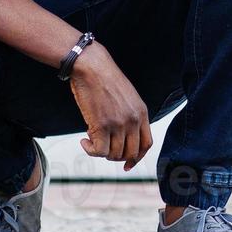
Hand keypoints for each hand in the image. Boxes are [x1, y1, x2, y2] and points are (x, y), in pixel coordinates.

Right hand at [67, 41, 152, 170]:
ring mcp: (118, 124)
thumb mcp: (127, 97)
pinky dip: (90, 150)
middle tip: (103, 149)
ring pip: (114, 154)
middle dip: (117, 157)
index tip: (127, 165)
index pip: (147, 144)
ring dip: (101, 152)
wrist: (92, 66)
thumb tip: (122, 138)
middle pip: (131, 153)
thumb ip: (130, 116)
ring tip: (91, 139)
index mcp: (142, 112)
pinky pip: (99, 151)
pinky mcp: (101, 125)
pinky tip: (84, 141)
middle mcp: (133, 120)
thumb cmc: (105, 79)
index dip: (137, 158)